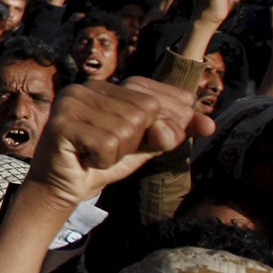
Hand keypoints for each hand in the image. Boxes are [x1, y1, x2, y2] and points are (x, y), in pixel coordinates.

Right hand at [26, 77, 210, 209]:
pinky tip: (86, 158)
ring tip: (97, 153)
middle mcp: (87, 86)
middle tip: (110, 149)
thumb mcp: (148, 145)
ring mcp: (71, 102)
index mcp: (109, 85)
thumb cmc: (105, 160)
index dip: (160, 126)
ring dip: (118, 153)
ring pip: (127, 128)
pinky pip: (108, 143)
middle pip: (144, 112)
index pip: (157, 98)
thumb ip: (177, 131)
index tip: (137, 142)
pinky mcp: (61, 123)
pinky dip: (104, 160)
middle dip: (136, 141)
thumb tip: (211, 124)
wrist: (63, 187)